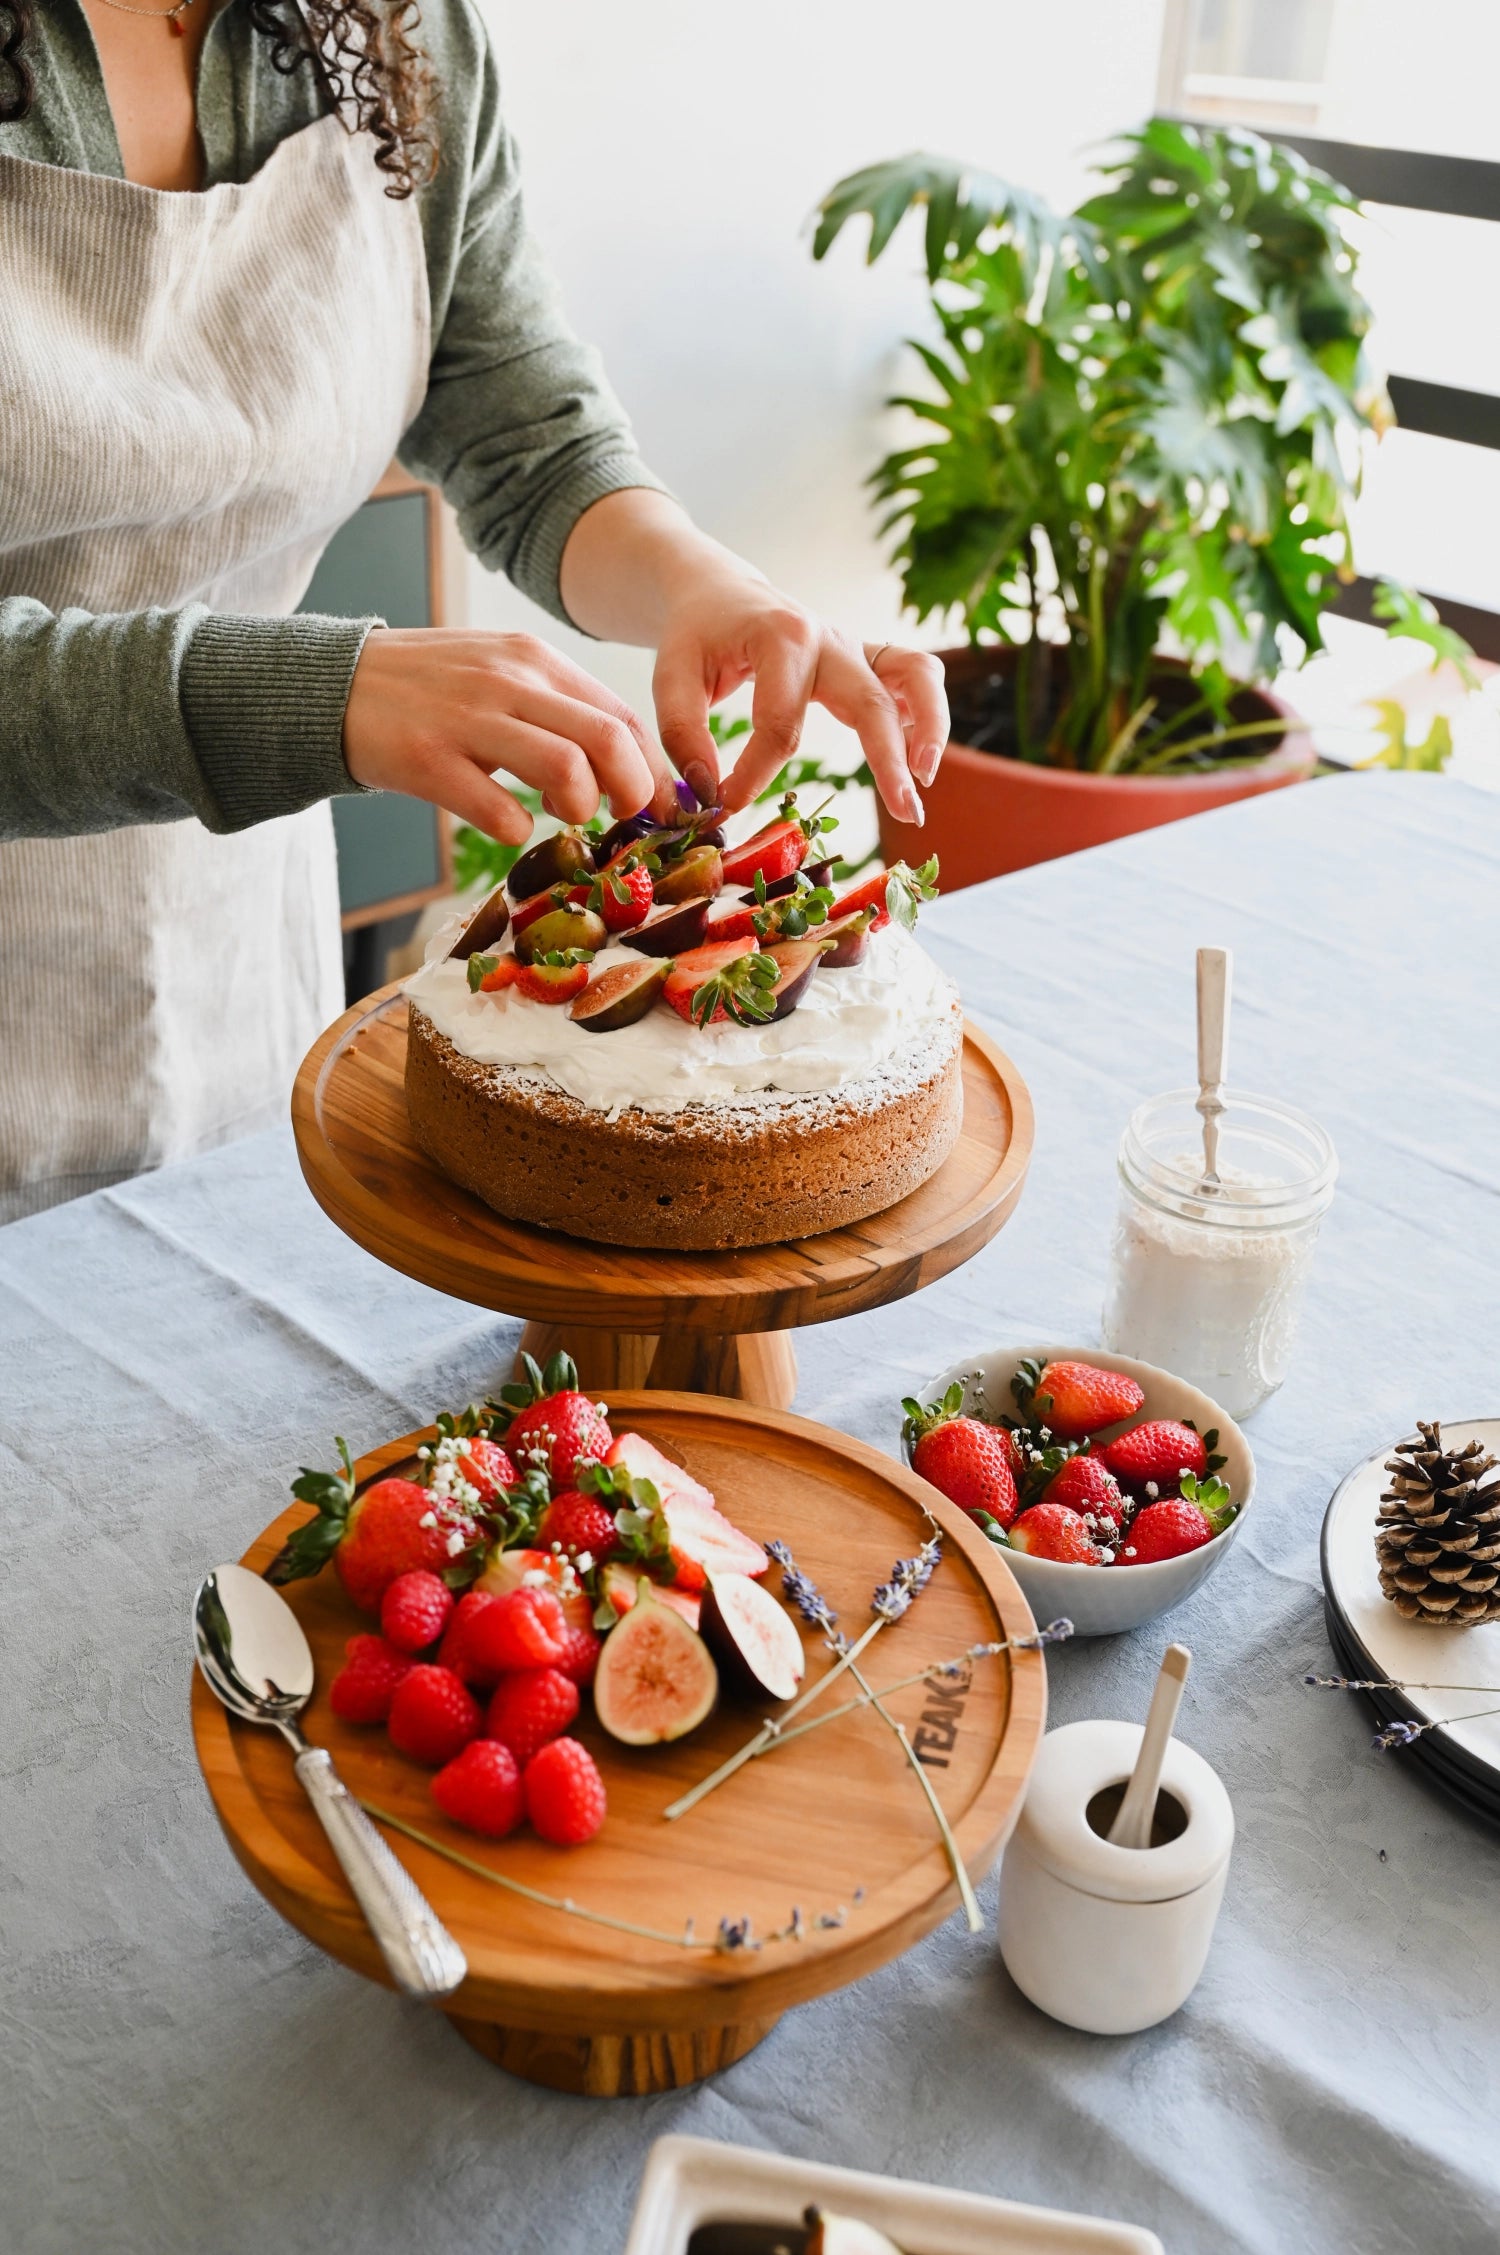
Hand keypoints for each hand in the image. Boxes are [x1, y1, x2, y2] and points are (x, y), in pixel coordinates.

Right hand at [342, 628, 678, 839]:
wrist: (335, 684)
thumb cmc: (429, 689)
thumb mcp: (499, 674)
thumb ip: (556, 708)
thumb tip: (624, 764)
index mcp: (533, 661)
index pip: (621, 715)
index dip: (652, 769)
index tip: (658, 806)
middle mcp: (508, 682)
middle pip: (608, 741)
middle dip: (632, 793)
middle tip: (620, 817)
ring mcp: (468, 720)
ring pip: (566, 770)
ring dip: (579, 809)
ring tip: (562, 815)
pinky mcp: (430, 761)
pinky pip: (501, 812)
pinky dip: (518, 831)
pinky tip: (508, 825)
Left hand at [650, 568, 949, 819]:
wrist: (718, 594)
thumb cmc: (696, 636)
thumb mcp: (669, 676)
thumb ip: (682, 733)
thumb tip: (707, 791)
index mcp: (781, 639)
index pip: (779, 726)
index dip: (754, 775)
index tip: (725, 805)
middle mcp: (829, 639)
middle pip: (869, 701)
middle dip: (888, 759)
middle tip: (905, 812)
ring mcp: (854, 647)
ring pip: (915, 675)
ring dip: (929, 726)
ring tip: (923, 780)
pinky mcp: (867, 658)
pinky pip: (914, 675)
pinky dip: (926, 713)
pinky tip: (918, 760)